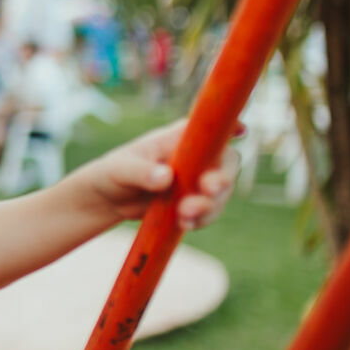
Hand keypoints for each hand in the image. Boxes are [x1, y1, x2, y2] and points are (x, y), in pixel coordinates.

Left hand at [80, 119, 238, 230]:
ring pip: (221, 191)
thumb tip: (166, 177)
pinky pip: (211, 211)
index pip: (210, 126)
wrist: (109, 200)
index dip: (230, 125)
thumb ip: (142, 171)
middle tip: (208, 189)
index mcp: (179, 137)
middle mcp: (196, 156)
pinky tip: (185, 224)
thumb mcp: (120, 170)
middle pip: (227, 162)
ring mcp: (198, 179)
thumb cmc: (113, 173)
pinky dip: (202, 219)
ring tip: (184, 216)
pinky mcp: (196, 201)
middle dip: (222, 178)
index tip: (240, 130)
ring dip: (209, 205)